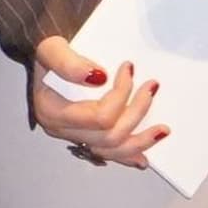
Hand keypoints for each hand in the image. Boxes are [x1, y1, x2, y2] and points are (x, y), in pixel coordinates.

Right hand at [27, 33, 163, 169]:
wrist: (44, 57)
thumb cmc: (48, 54)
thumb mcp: (52, 49)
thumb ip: (69, 63)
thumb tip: (98, 77)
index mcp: (52, 111)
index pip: (98, 116)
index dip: (121, 95)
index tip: (129, 69)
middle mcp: (62, 129)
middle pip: (108, 136)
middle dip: (136, 112)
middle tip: (152, 87)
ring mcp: (74, 136)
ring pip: (111, 151)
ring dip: (139, 141)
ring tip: (163, 130)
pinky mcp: (85, 136)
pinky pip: (108, 154)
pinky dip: (128, 155)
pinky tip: (144, 158)